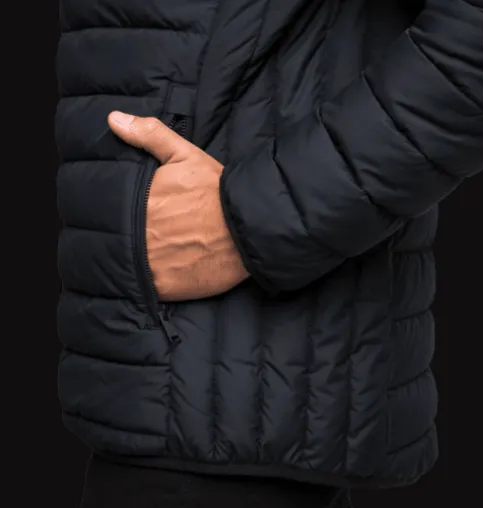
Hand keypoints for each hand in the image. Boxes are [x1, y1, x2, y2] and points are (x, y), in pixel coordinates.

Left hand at [108, 111, 248, 300]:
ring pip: (125, 265)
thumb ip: (150, 135)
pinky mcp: (167, 287)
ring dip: (128, 262)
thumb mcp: (186, 156)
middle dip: (120, 238)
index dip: (111, 215)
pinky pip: (144, 289)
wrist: (250, 229)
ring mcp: (152, 263)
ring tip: (144, 256)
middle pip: (115, 240)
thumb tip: (113, 119)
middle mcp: (141, 235)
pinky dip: (145, 284)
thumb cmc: (218, 192)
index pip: (108, 211)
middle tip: (133, 237)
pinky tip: (155, 274)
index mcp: (141, 203)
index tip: (117, 216)